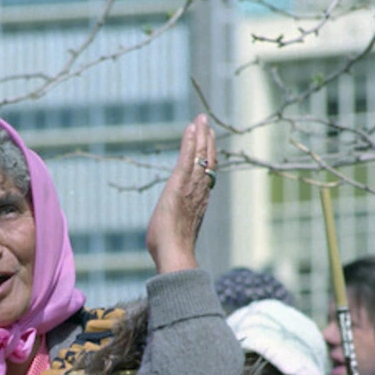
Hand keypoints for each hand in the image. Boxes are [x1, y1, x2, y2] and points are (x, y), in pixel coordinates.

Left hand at [146, 113, 216, 273]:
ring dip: (200, 135)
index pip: (206, 174)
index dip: (208, 157)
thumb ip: (173, 226)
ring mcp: (191, 187)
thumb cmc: (172, 251)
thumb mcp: (174, 233)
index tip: (208, 142)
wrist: (175, 254)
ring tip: (200, 119)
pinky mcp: (179, 184)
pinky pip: (186, 158)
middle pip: (207, 160)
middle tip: (205, 123)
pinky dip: (189, 142)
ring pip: (199, 156)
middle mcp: (199, 192)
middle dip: (206, 140)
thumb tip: (167, 236)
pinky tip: (190, 128)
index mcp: (199, 202)